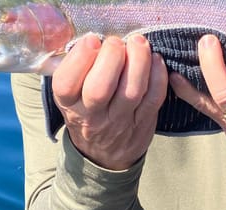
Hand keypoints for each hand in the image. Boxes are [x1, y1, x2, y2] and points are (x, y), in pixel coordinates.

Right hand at [52, 34, 167, 169]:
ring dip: (138, 62)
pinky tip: (156, 60)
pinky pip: (154, 98)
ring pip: (131, 91)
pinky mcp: (144, 121)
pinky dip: (158, 76)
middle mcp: (92, 115)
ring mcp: (120, 121)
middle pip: (99, 88)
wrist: (104, 154)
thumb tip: (93, 39)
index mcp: (69, 104)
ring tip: (138, 43)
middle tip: (116, 42)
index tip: (91, 40)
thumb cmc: (87, 112)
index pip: (66, 84)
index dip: (79, 59)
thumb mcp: (71, 96)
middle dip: (111, 57)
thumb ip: (76, 70)